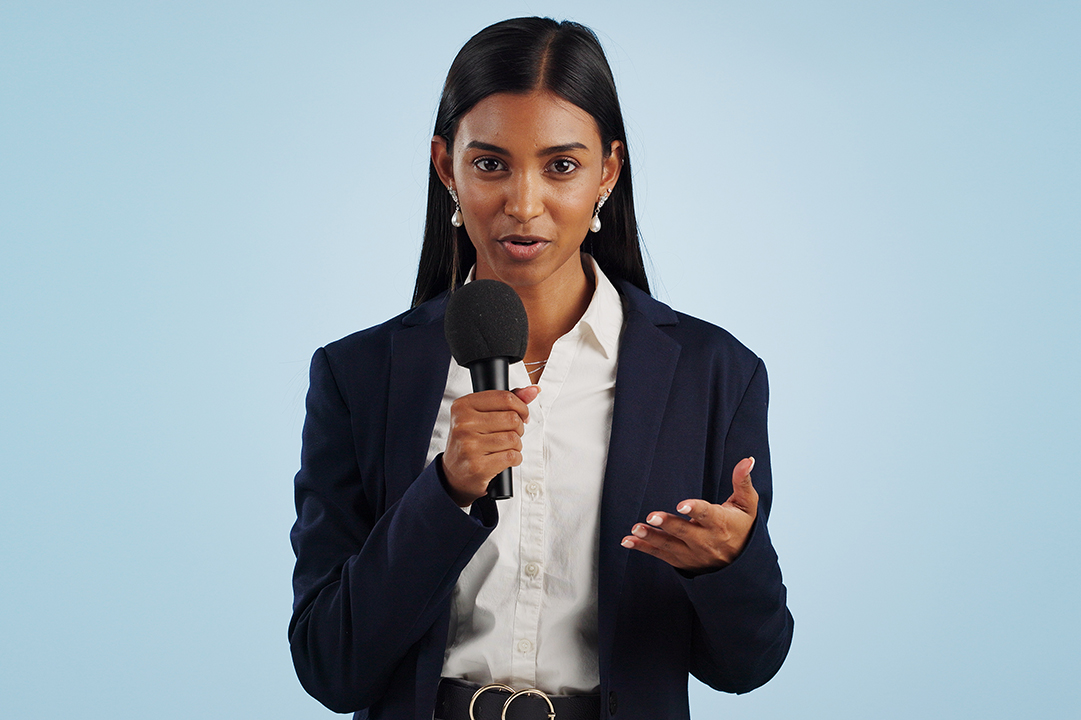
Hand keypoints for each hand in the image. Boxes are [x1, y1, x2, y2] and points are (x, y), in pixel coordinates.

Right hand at [442, 386, 539, 505]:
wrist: (455, 474)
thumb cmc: (470, 441)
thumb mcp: (482, 416)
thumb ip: (507, 401)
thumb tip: (533, 390)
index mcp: (462, 406)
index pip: (505, 398)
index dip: (521, 407)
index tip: (522, 415)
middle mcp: (462, 424)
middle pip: (512, 418)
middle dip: (519, 428)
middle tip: (511, 434)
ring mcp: (468, 446)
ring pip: (513, 438)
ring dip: (517, 445)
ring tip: (507, 447)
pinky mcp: (477, 466)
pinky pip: (512, 456)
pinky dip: (516, 458)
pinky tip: (506, 458)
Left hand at [621, 457, 758, 572]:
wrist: (742, 566)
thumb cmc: (743, 528)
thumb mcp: (747, 505)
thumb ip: (743, 481)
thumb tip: (747, 460)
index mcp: (721, 523)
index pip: (708, 515)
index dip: (695, 509)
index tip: (682, 505)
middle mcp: (706, 541)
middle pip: (685, 532)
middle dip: (668, 524)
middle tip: (652, 516)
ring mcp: (693, 553)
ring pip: (670, 546)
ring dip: (651, 538)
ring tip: (636, 530)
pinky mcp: (682, 561)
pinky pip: (661, 555)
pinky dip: (643, 549)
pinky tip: (628, 541)